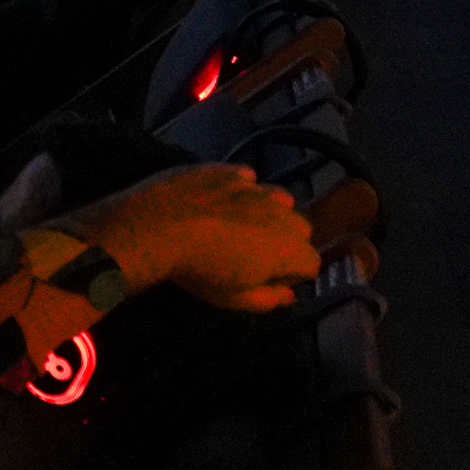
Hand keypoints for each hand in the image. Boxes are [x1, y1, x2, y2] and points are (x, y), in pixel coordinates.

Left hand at [60, 164, 319, 312]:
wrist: (157, 227)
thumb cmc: (199, 270)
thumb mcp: (235, 299)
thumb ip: (269, 299)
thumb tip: (287, 296)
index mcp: (288, 247)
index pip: (312, 262)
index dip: (293, 274)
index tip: (270, 279)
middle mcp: (280, 212)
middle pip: (299, 228)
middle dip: (285, 242)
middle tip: (252, 255)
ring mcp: (254, 186)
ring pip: (277, 199)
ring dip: (267, 213)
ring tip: (237, 227)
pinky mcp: (227, 169)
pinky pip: (246, 179)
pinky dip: (240, 190)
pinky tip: (217, 203)